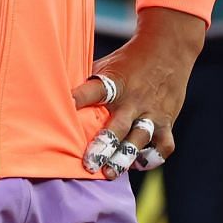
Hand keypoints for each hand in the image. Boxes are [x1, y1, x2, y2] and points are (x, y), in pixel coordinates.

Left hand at [72, 7, 205, 176]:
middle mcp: (132, 100)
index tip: (63, 108)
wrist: (167, 49)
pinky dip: (152, 157)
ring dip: (124, 158)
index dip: (77, 99)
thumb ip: (86, 84)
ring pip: (139, 139)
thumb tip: (55, 97)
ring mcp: (151, 111)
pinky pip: (163, 145)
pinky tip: (138, 163)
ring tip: (110, 173)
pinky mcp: (167, 120)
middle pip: (117, 127)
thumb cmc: (126, 61)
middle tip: (89, 165)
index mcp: (113, 83)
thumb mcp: (104, 66)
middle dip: (103, 147)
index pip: (92, 92)